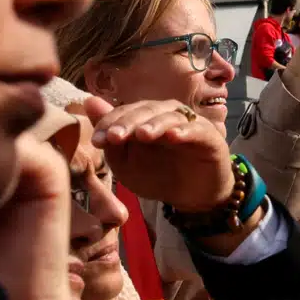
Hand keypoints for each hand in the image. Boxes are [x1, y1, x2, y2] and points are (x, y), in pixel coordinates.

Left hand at [91, 100, 233, 212]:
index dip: (110, 123)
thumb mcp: (127, 164)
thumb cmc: (158, 176)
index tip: (97, 141)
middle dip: (128, 122)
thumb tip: (90, 102)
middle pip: (146, 110)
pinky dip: (184, 131)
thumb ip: (111, 137)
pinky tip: (173, 137)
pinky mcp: (209, 136)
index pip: (125, 112)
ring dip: (155, 124)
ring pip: (170, 116)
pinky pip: (195, 130)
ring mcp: (189, 123)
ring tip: (142, 135)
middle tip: (115, 136)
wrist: (194, 197)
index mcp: (145, 118)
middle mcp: (167, 114)